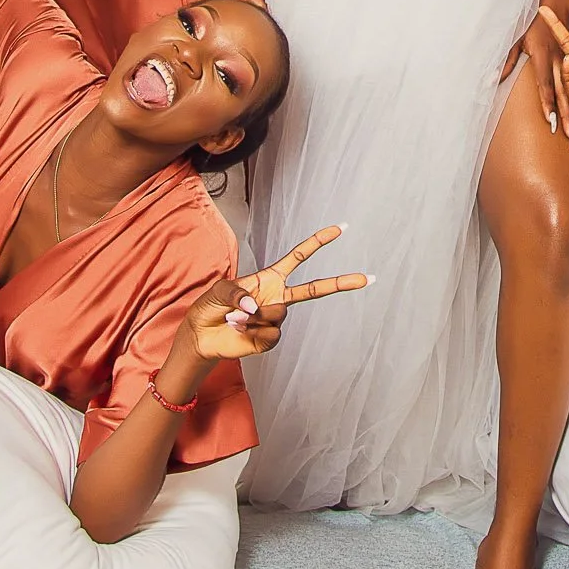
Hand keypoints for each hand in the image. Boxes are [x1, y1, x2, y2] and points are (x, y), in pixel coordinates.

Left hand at [182, 226, 371, 361]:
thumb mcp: (220, 289)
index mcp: (271, 278)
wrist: (201, 337)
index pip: (299, 257)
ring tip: (235, 317)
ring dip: (252, 315)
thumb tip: (258, 308)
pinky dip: (250, 331)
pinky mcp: (269, 340)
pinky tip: (239, 330)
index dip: (318, 242)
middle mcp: (278, 297)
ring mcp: (275, 319)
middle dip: (341, 283)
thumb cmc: (210, 307)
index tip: (340, 229)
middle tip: (367, 279)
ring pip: (277, 313)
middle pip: (315, 289)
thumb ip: (239, 292)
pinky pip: (269, 333)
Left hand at [503, 2, 568, 142]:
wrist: (555, 4)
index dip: (547, 103)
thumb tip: (494, 79)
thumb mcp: (515, 37)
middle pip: (564, 93)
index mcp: (543, 56)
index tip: (551, 121)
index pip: (544, 84)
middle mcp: (559, 61)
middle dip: (568, 117)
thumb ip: (508, 59)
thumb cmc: (531, 22)